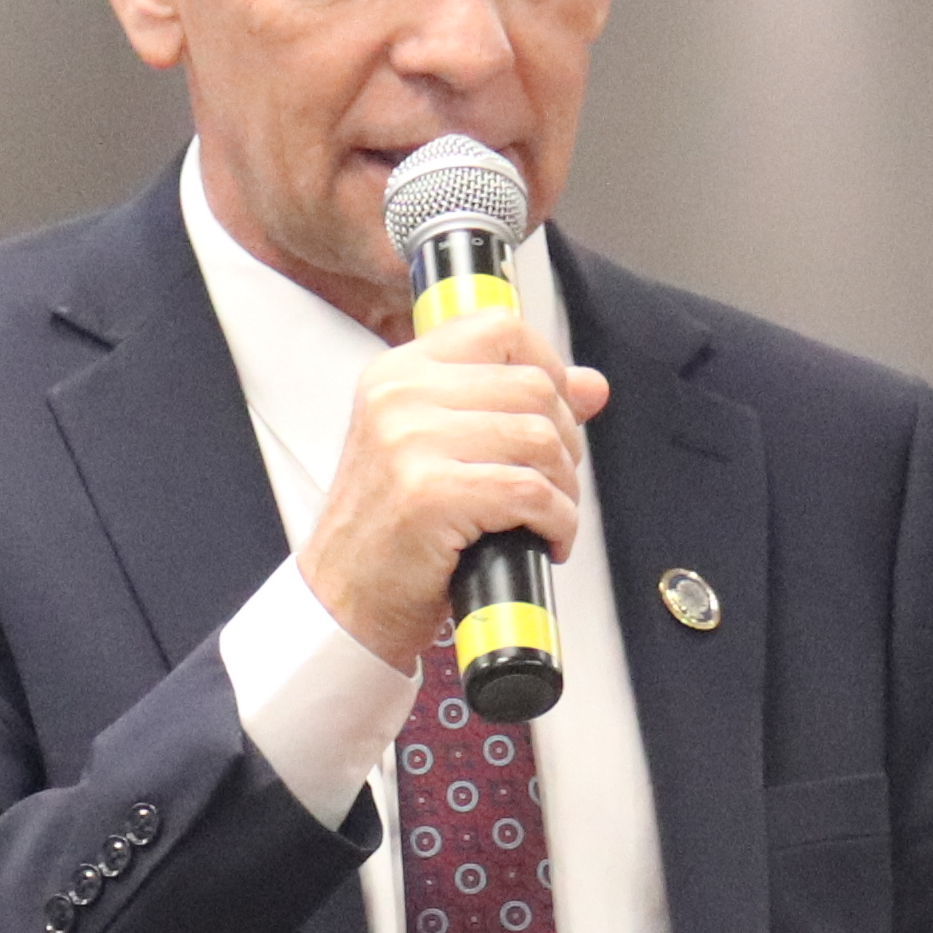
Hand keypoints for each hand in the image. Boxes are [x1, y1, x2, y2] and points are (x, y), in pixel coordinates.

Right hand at [297, 296, 607, 670]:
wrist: (342, 602)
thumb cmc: (389, 534)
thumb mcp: (438, 451)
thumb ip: (509, 407)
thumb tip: (590, 385)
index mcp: (398, 374)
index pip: (499, 329)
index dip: (548, 367)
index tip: (558, 412)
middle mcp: (399, 397)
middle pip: (533, 387)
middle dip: (565, 442)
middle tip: (553, 483)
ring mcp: (410, 442)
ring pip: (539, 439)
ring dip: (564, 488)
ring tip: (546, 517)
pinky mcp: (430, 493)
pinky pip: (531, 491)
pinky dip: (557, 522)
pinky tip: (544, 541)